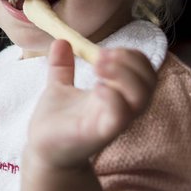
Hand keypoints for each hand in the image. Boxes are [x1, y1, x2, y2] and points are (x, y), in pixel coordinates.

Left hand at [26, 39, 155, 168]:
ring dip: (124, 76)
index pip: (142, 72)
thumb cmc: (55, 122)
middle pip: (148, 83)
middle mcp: (119, 108)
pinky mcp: (98, 134)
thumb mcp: (58, 87)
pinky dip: (113, 98)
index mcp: (114, 95)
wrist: (41, 149)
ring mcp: (111, 122)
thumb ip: (61, 66)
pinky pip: (118, 117)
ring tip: (99, 66)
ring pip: (140, 99)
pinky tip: (96, 88)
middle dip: (131, 62)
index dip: (132, 57)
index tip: (105, 50)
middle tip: (102, 56)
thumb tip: (61, 40)